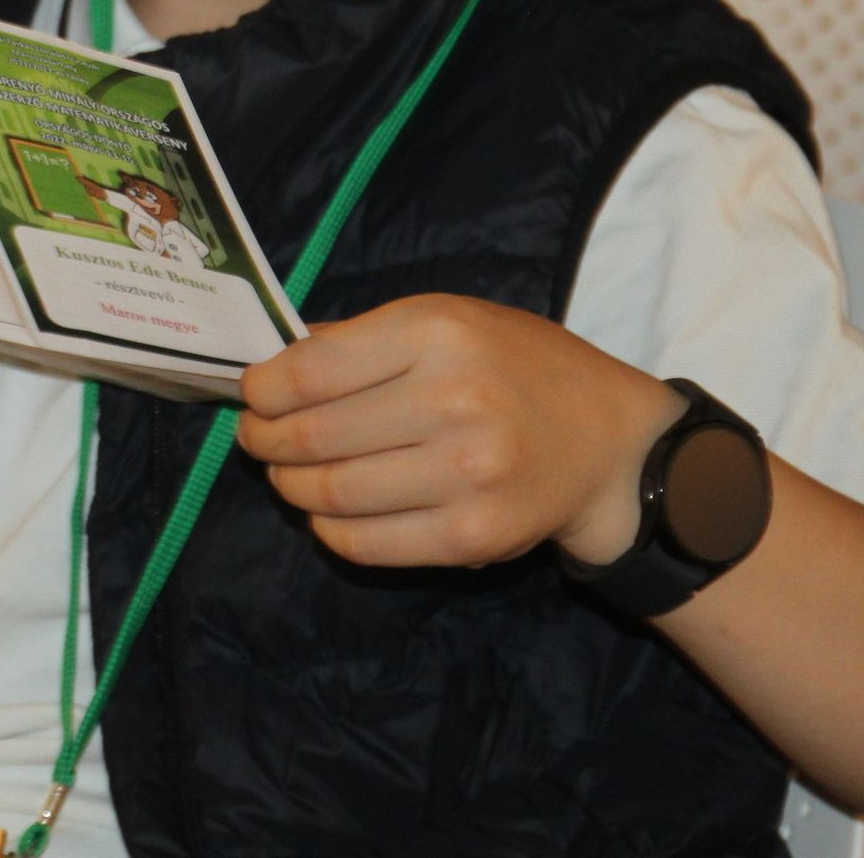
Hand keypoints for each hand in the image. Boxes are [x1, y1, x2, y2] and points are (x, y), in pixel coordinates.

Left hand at [236, 294, 685, 567]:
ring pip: (331, 493)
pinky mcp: (472, 535)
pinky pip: (366, 543)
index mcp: (438, 333)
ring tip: (287, 473)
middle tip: (257, 438)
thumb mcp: (448, 319)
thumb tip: (273, 363)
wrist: (610, 443)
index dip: (262, 389)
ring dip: (290, 486)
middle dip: (264, 440)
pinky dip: (328, 529)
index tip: (252, 395)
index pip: (310, 371)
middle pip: (312, 436)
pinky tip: (326, 511)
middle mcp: (451, 401)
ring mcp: (465, 475)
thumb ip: (362, 338)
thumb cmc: (518, 367)